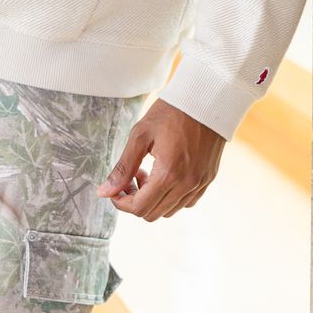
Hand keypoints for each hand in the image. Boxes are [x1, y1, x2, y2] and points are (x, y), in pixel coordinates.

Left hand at [96, 98, 224, 219]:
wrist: (205, 99)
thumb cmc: (171, 113)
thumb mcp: (141, 135)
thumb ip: (123, 167)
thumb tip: (104, 192)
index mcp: (168, 174)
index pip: (139, 207)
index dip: (121, 202)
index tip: (115, 188)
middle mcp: (187, 184)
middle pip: (152, 214)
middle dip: (135, 200)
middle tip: (132, 176)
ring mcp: (200, 183)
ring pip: (169, 211)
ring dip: (153, 199)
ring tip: (148, 172)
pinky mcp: (208, 179)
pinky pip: (187, 202)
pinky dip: (172, 197)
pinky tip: (166, 175)